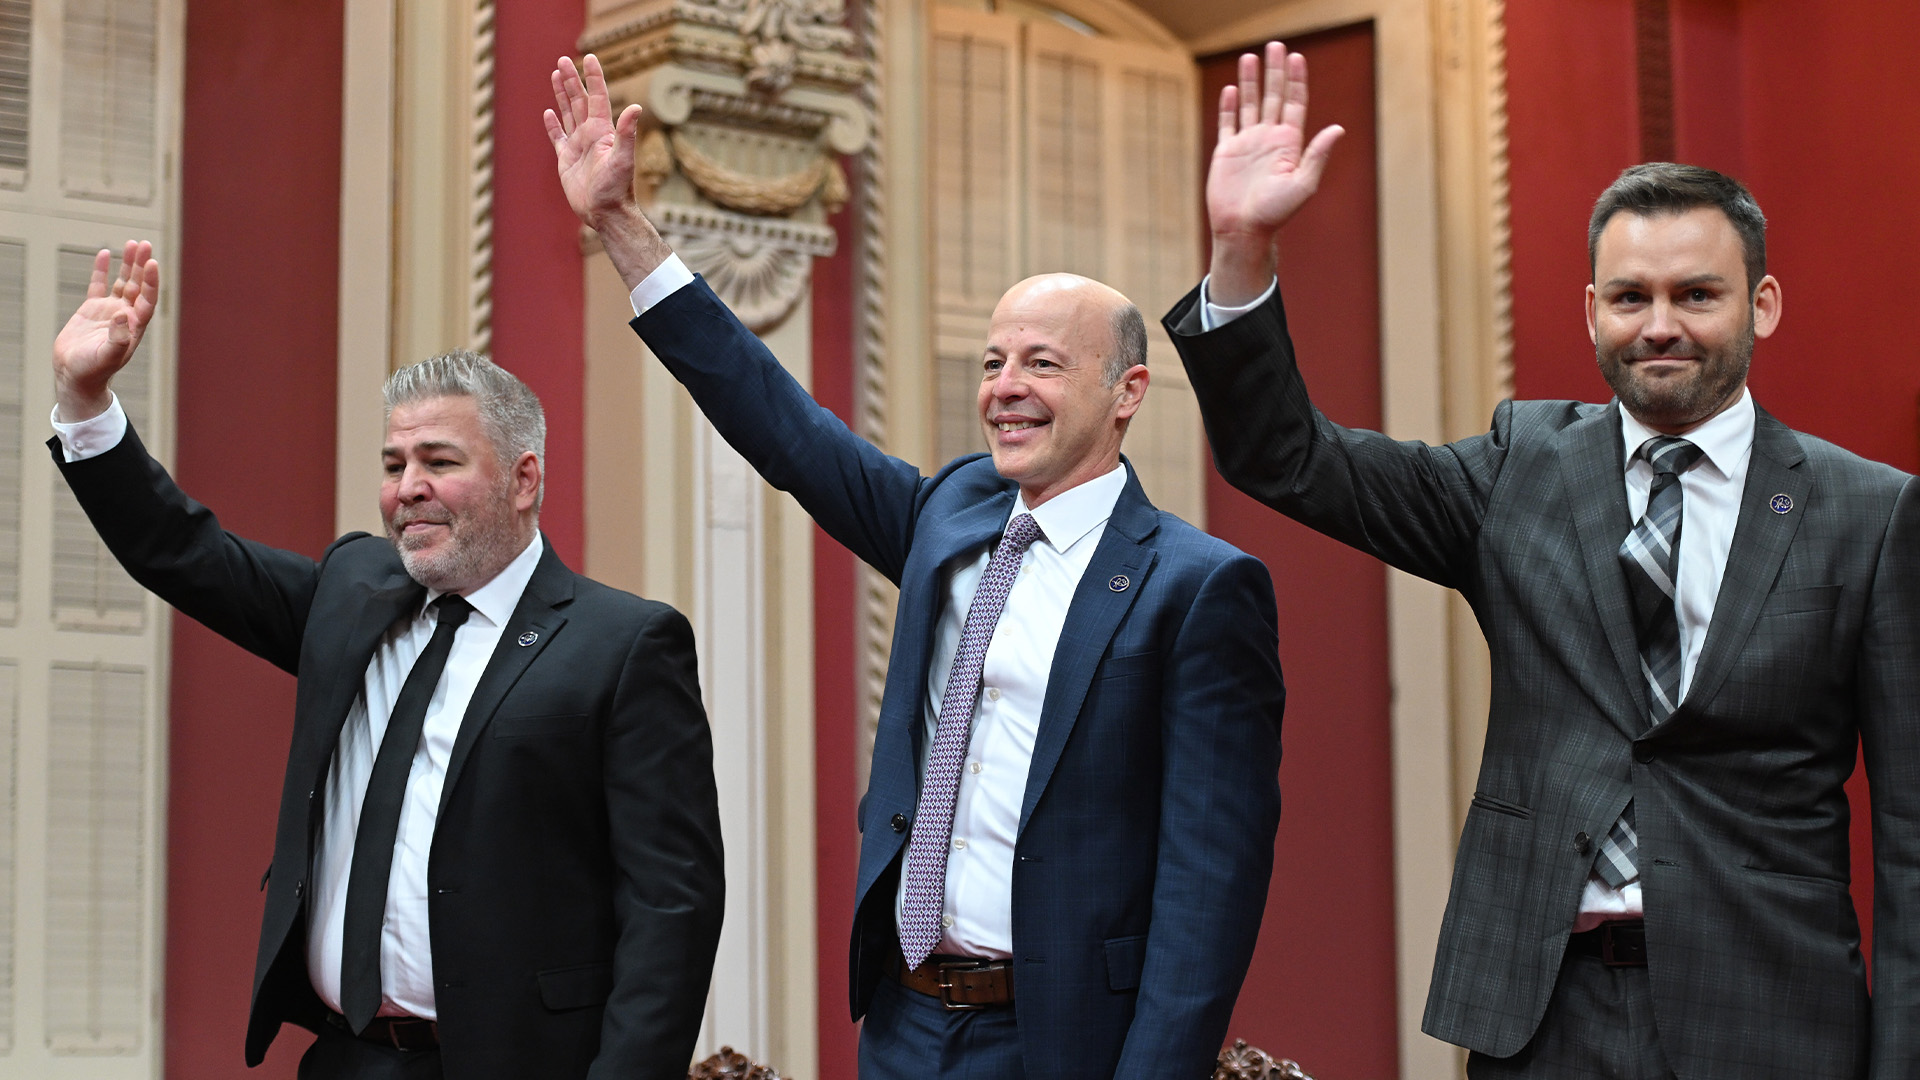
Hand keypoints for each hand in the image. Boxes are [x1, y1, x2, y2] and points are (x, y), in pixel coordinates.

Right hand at [52, 241, 157, 421]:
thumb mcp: (108, 356)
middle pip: (138, 286)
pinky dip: (102, 270)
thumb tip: (122, 314)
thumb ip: (117, 337)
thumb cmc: (94, 370)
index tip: (151, 263)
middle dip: (142, 265)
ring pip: (122, 282)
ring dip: (128, 264)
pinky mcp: (92, 309)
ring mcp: (110, 311)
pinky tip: (105, 253)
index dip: (151, 282)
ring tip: (133, 243)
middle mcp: (126, 316)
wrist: (75, 375)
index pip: (147, 299)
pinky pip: (99, 285)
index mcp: (135, 327)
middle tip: (145, 244)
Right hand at [544, 53, 672, 288]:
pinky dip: (552, 124)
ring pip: (568, 113)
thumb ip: (627, 133)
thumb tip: (635, 107)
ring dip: (561, 95)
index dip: (593, 77)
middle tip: (562, 59)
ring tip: (555, 74)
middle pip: (579, 100)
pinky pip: (558, 137)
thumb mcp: (623, 158)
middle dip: (571, 80)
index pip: (597, 97)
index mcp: (602, 130)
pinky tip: (548, 112)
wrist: (605, 213)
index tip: (589, 57)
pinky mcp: (566, 160)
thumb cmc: (617, 188)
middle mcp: (590, 134)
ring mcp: (578, 146)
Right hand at [1206, 43, 1343, 304]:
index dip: (1296, 80)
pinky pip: (1227, 124)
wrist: (1244, 231)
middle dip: (1275, 71)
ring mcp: (1247, 144)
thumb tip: (1338, 129)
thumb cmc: (1275, 213)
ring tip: (1251, 57)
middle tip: (1276, 45)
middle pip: (1273, 96)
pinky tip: (1232, 89)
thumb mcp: (1303, 184)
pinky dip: (1229, 106)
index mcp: (1289, 144)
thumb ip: (1317, 155)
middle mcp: (1269, 139)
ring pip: (1250, 105)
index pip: (1294, 103)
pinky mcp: (1226, 153)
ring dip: (1251, 81)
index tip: (1297, 58)